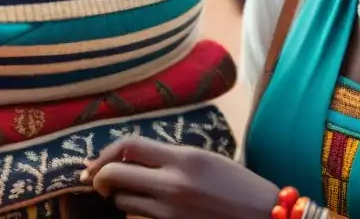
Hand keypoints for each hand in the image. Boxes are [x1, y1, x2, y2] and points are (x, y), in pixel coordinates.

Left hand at [81, 137, 280, 218]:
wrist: (263, 217)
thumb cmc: (237, 185)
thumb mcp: (205, 159)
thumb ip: (170, 157)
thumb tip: (130, 158)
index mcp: (184, 159)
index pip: (129, 147)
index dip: (105, 153)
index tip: (96, 162)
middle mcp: (172, 185)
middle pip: (115, 177)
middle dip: (101, 179)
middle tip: (101, 182)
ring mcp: (169, 214)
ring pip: (124, 204)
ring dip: (124, 199)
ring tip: (140, 195)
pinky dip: (139, 216)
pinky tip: (153, 211)